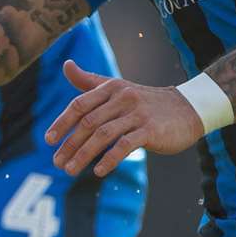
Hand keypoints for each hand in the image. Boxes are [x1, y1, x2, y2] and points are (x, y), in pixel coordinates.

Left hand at [45, 59, 204, 176]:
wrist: (187, 108)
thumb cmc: (146, 101)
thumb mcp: (117, 87)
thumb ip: (89, 81)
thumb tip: (66, 64)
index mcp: (110, 87)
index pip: (79, 105)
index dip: (62, 123)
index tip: (48, 141)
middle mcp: (121, 98)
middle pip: (87, 122)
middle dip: (69, 144)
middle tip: (56, 163)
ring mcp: (136, 113)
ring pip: (103, 135)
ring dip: (83, 155)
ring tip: (70, 170)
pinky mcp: (151, 130)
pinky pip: (125, 145)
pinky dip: (109, 159)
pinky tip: (98, 172)